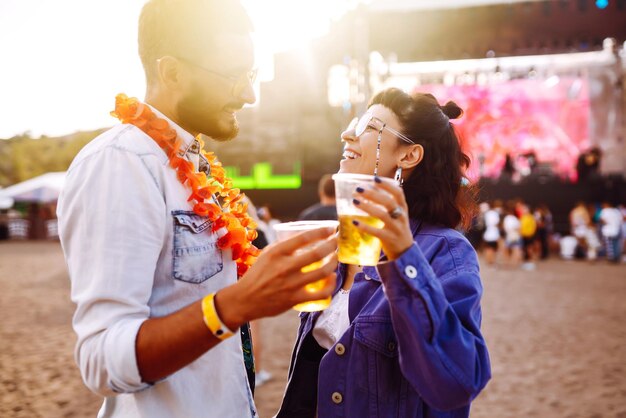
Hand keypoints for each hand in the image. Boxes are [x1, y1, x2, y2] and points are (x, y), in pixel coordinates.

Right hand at [216, 227, 337, 327]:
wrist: (245, 299)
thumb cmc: (258, 274)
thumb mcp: (267, 254)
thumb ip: (285, 246)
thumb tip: (306, 237)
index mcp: (277, 252)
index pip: (304, 237)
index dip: (322, 232)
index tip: (331, 229)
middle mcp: (285, 266)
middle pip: (318, 253)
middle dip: (333, 245)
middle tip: (337, 242)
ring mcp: (291, 284)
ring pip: (323, 272)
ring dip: (334, 263)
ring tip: (336, 259)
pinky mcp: (295, 299)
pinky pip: (321, 293)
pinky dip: (331, 285)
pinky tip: (332, 279)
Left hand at [352, 177, 413, 260]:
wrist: (405, 250)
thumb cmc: (397, 228)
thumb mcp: (397, 214)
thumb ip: (387, 203)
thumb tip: (368, 189)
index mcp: (403, 208)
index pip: (398, 192)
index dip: (387, 185)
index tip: (375, 179)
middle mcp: (401, 216)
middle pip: (388, 202)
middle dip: (373, 194)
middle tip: (358, 189)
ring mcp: (396, 228)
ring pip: (382, 215)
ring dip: (367, 207)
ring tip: (354, 201)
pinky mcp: (389, 239)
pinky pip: (376, 232)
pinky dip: (364, 226)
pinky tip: (354, 222)